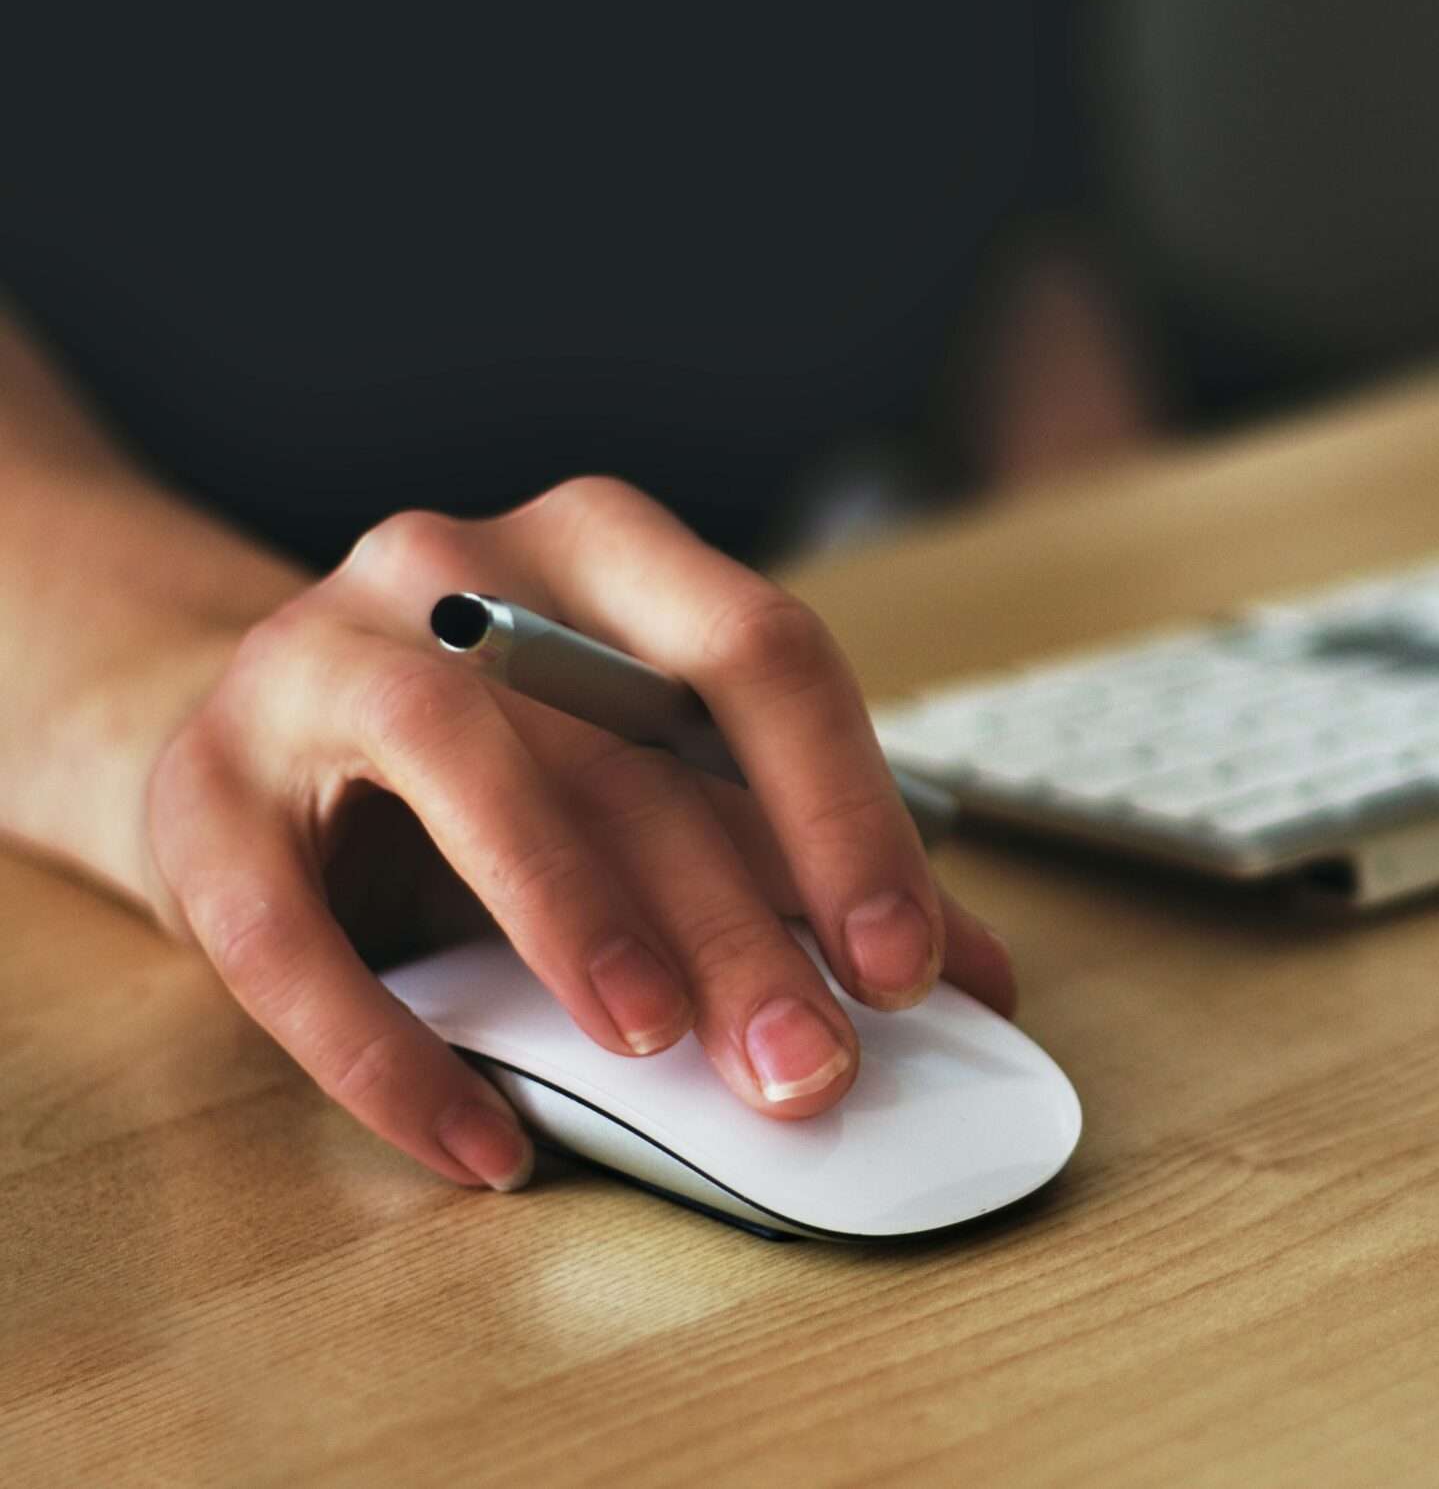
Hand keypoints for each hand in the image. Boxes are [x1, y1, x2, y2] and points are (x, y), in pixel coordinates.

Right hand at [144, 476, 1014, 1191]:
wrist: (253, 742)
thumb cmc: (501, 765)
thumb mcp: (654, 782)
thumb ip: (799, 861)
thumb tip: (978, 979)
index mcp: (607, 552)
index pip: (759, 653)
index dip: (845, 811)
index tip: (909, 965)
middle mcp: (461, 568)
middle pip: (626, 739)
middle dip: (737, 918)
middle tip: (809, 1065)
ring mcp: (314, 660)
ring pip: (459, 763)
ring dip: (572, 912)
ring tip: (655, 1046)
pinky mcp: (200, 792)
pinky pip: (286, 932)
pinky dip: (390, 1051)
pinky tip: (484, 1145)